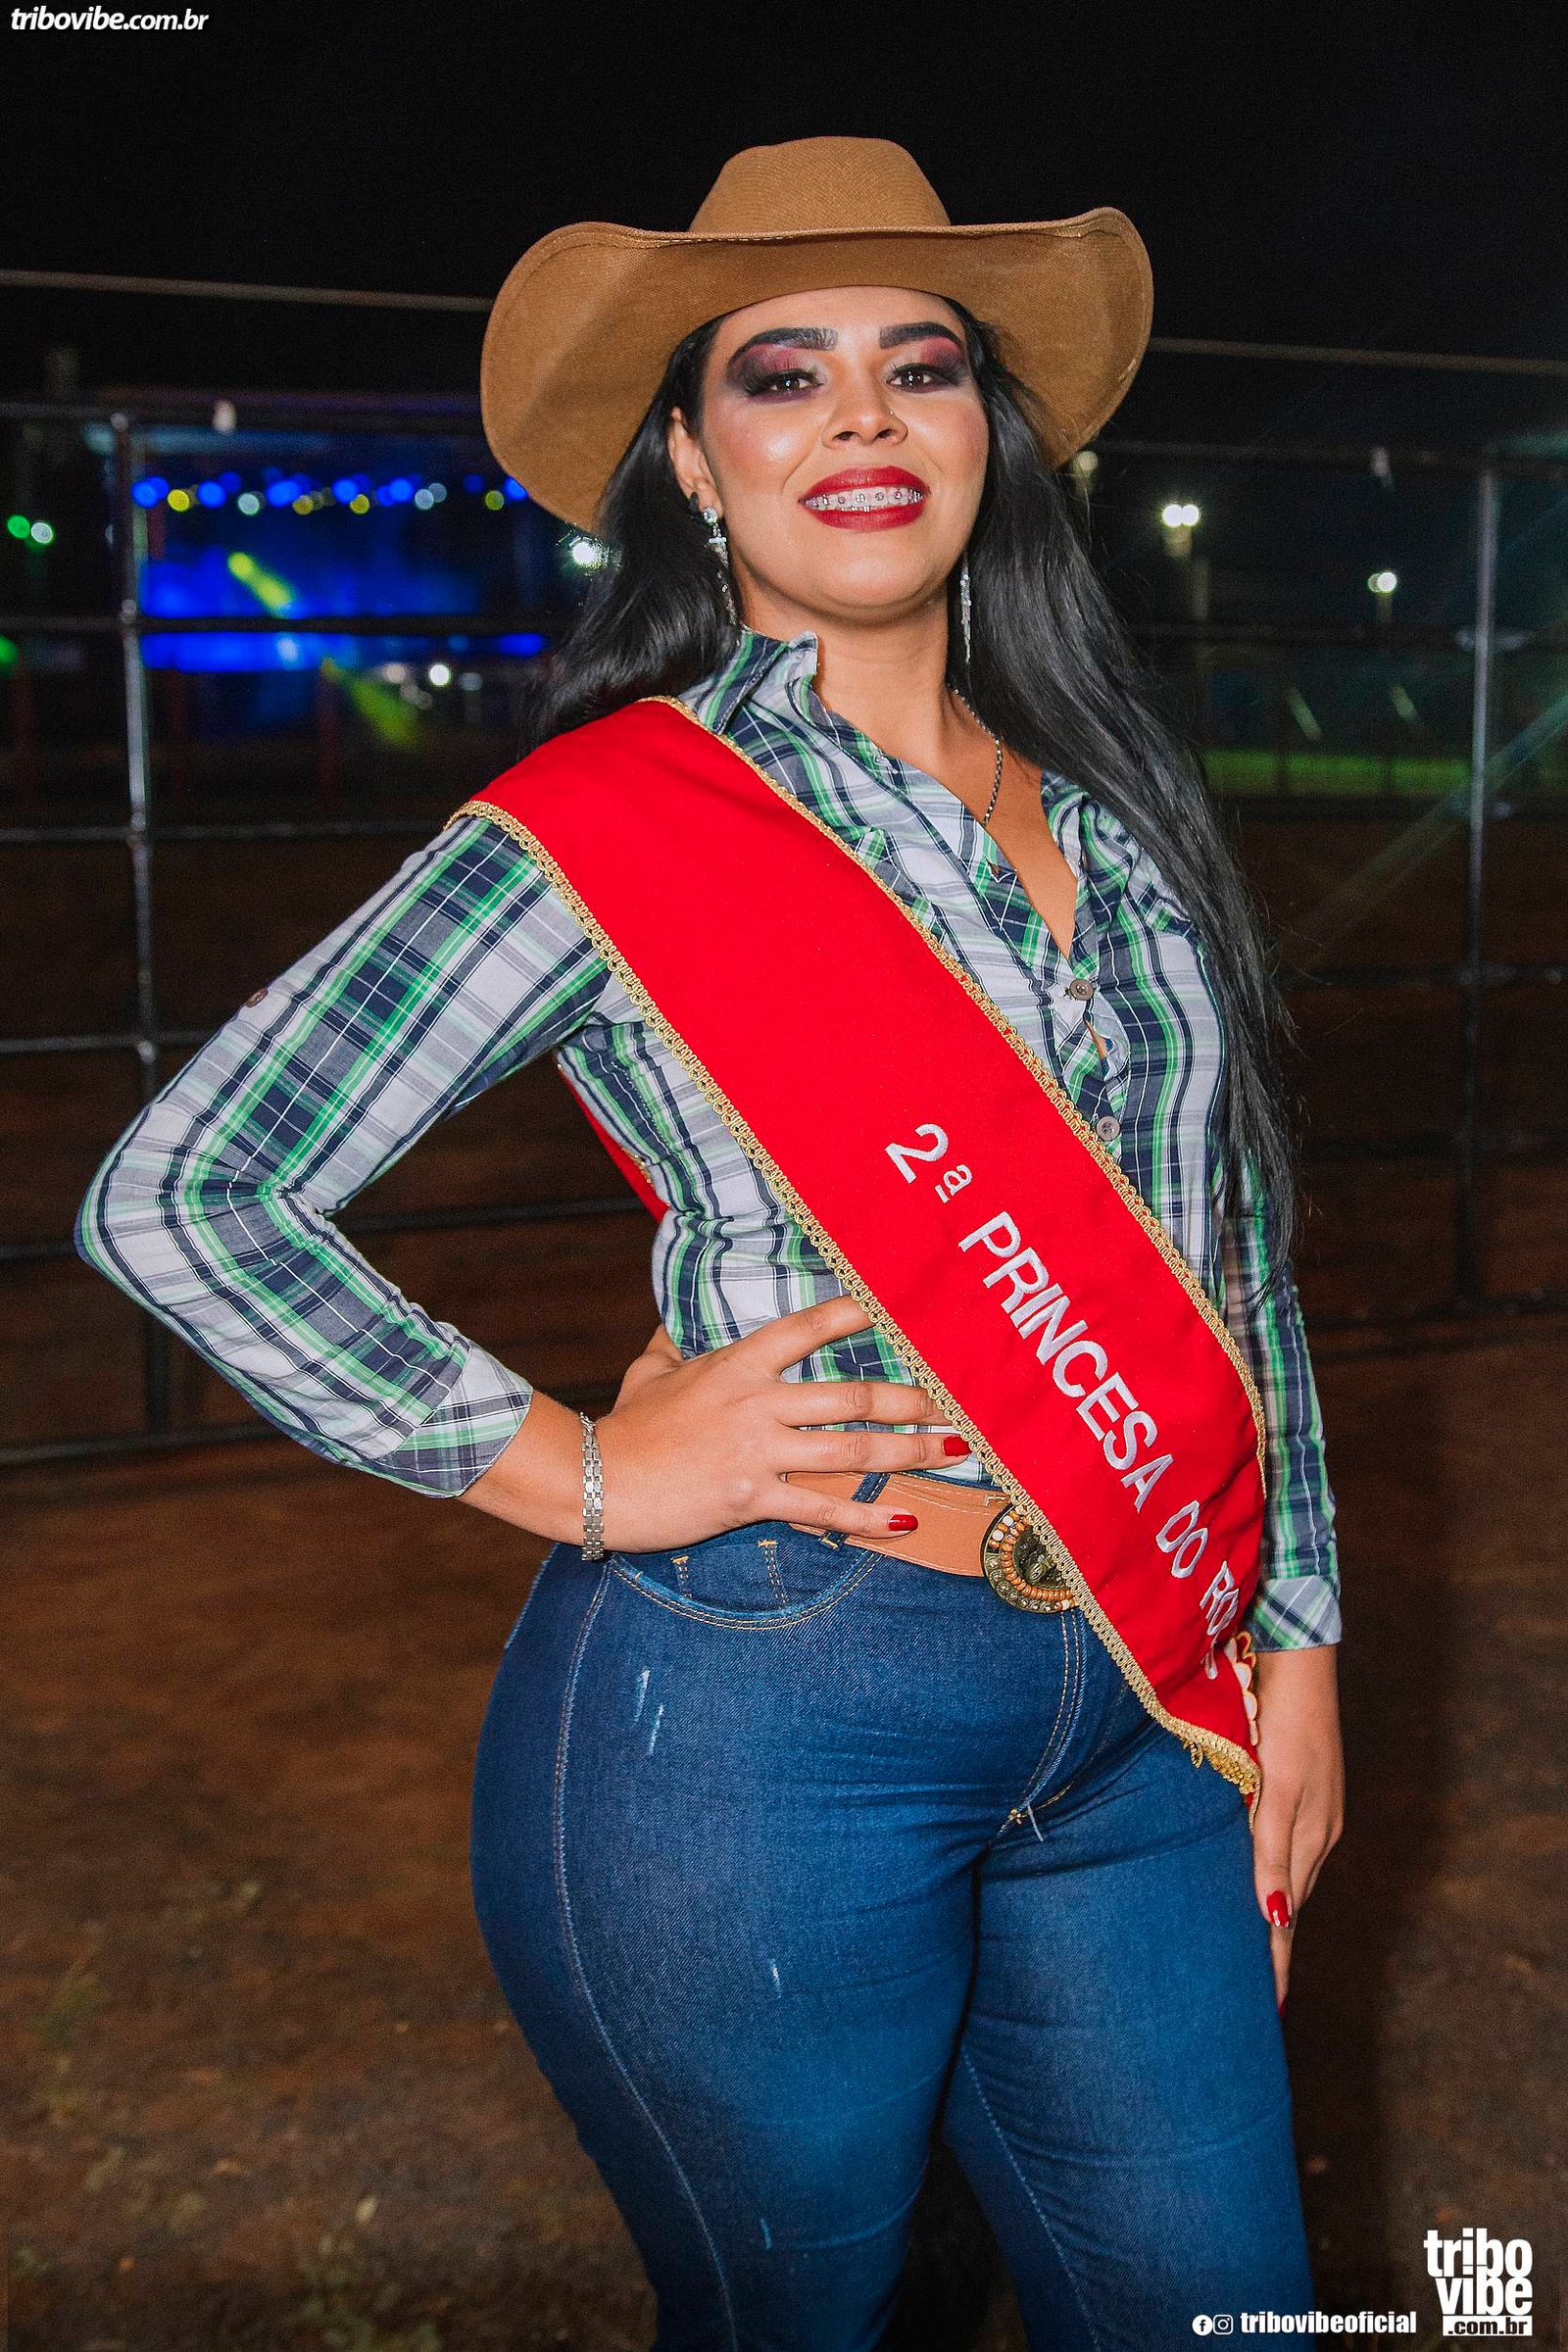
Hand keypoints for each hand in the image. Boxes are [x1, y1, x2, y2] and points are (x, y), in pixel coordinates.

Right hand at [592, 1293, 959, 1550]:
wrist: (598, 1482)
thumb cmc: (625, 1426)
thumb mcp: (649, 1371)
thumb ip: (673, 1344)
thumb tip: (675, 1319)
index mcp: (736, 1366)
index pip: (805, 1328)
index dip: (853, 1314)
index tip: (894, 1308)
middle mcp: (756, 1404)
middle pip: (852, 1397)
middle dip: (911, 1400)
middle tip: (955, 1400)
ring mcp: (757, 1453)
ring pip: (852, 1451)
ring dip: (909, 1451)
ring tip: (952, 1450)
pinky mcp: (752, 1499)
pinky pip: (822, 1509)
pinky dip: (867, 1518)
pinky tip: (904, 1521)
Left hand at [1249, 1643, 1344, 2007]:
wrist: (1300, 1664)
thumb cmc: (1282, 1723)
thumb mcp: (1276, 1790)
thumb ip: (1271, 1853)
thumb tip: (1274, 1918)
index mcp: (1305, 1840)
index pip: (1284, 1920)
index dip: (1273, 1966)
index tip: (1265, 2015)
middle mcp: (1314, 1836)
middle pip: (1287, 1908)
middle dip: (1270, 1954)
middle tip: (1251, 2002)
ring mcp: (1314, 1816)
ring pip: (1285, 1882)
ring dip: (1269, 1920)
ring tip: (1250, 1960)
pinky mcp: (1306, 1796)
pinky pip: (1285, 1854)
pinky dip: (1272, 1882)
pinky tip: (1259, 1890)